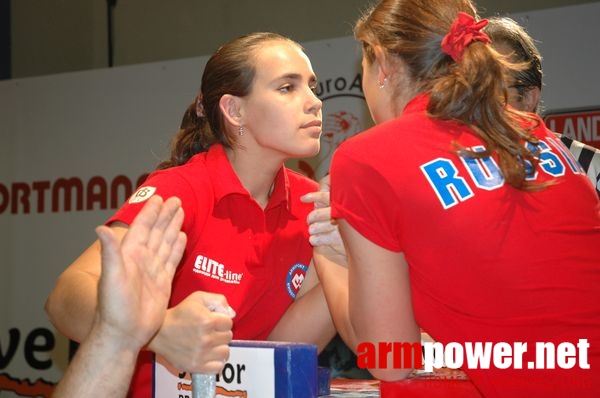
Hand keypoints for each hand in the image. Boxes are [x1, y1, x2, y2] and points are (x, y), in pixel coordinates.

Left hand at [94, 195, 186, 349]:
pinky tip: (182, 237)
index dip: (151, 212)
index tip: (160, 198)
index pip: (142, 227)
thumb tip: (100, 228)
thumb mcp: (111, 278)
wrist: (124, 333)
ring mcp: (153, 270)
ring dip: (173, 226)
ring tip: (181, 212)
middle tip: (177, 199)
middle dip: (166, 215)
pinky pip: (172, 259)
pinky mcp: (163, 282)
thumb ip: (110, 252)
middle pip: (157, 231)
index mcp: (130, 254)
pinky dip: (177, 247)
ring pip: (165, 242)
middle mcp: (142, 259)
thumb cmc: (114, 308)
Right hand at [150, 291, 234, 373]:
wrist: (159, 332)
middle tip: (210, 332)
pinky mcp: (196, 366)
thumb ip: (218, 300)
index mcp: (208, 320)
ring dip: (220, 347)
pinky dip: (216, 362)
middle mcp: (206, 339)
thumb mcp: (198, 298)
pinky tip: (209, 355)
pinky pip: (218, 367)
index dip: (222, 320)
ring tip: (210, 344)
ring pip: (225, 352)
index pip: (229, 323)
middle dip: (221, 333)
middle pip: (228, 337)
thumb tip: (232, 313)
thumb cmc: (180, 314)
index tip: (213, 321)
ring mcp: (201, 354)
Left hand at [301, 175, 346, 264]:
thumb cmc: (345, 216)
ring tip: (313, 230)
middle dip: (311, 217)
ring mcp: (340, 228)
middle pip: (316, 214)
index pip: (324, 197)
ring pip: (316, 227)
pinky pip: (319, 239)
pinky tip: (314, 239)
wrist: (359, 240)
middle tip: (310, 220)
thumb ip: (329, 191)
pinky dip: (314, 239)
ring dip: (312, 229)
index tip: (303, 198)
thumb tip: (321, 183)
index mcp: (342, 203)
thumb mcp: (339, 201)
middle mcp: (341, 215)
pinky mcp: (339, 240)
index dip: (313, 196)